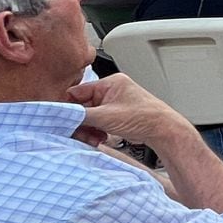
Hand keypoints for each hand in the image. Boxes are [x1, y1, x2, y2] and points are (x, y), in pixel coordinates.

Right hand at [67, 73, 195, 150]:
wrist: (162, 130)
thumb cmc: (143, 117)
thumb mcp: (105, 116)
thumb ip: (80, 115)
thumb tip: (60, 115)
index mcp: (110, 83)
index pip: (77, 92)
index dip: (67, 107)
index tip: (59, 120)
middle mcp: (111, 91)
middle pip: (83, 106)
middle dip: (80, 122)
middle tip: (79, 134)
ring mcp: (114, 104)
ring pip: (89, 117)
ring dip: (87, 129)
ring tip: (93, 138)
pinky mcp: (117, 116)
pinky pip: (98, 123)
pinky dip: (96, 132)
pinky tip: (99, 139)